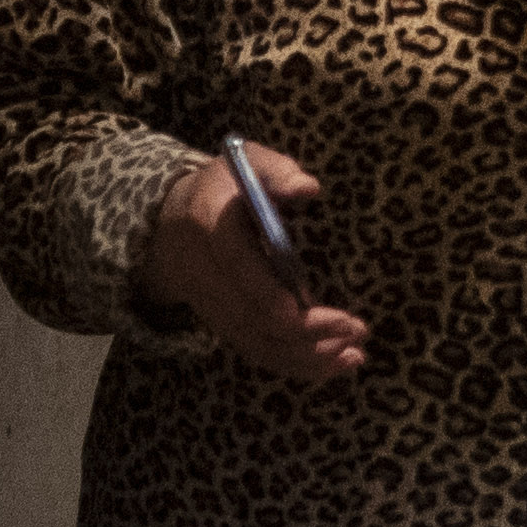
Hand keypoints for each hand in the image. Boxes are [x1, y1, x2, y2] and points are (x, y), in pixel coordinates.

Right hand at [134, 140, 369, 384]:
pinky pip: (258, 352)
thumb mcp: (246, 162)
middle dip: (307, 334)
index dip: (278, 298)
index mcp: (211, 226)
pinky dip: (295, 364)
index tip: (319, 306)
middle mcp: (207, 275)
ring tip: (354, 355)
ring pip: (258, 345)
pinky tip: (333, 362)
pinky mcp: (224, 324)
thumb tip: (309, 188)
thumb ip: (277, 171)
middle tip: (356, 330)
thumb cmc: (223, 187)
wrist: (170, 224)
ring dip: (306, 357)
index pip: (241, 270)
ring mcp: (213, 306)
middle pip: (254, 319)